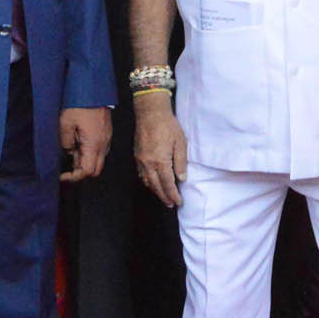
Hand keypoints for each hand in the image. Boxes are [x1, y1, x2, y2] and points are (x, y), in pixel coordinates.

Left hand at [59, 107, 111, 181]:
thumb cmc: (80, 104)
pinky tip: (79, 144)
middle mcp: (103, 144)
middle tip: (67, 167)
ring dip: (85, 162)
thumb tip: (68, 151)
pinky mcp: (106, 134)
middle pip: (95, 170)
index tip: (62, 175)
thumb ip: (65, 142)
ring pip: (98, 161)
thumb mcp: (65, 123)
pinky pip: (100, 151)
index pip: (87, 171)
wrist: (94, 90)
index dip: (74, 177)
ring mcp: (106, 139)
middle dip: (80, 172)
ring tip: (71, 152)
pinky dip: (89, 154)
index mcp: (93, 144)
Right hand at [133, 92, 186, 207]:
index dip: (173, 195)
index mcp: (160, 161)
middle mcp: (148, 163)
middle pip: (156, 186)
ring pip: (147, 182)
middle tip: (171, 204)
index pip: (168, 184)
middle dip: (164, 197)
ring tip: (163, 197)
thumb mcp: (180, 143)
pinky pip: (141, 174)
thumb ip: (181, 162)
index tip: (178, 202)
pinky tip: (153, 183)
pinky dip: (148, 182)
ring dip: (155, 191)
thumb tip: (181, 178)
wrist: (150, 113)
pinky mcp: (137, 156)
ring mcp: (141, 160)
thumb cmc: (167, 125)